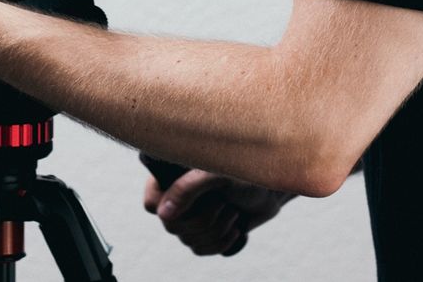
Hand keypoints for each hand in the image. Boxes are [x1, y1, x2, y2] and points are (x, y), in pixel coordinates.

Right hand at [142, 168, 294, 257]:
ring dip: (216, 230)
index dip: (166, 206)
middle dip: (204, 219)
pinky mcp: (206, 233)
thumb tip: (163, 214)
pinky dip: (220, 242)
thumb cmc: (246, 172)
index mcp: (175, 177)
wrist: (270, 191)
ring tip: (231, 211)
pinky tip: (233, 227)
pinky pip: (201, 250)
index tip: (194, 199)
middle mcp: (179, 198)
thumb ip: (188, 188)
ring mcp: (191, 218)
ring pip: (188, 241)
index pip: (151, 202)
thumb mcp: (217, 174)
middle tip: (223, 203)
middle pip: (172, 227)